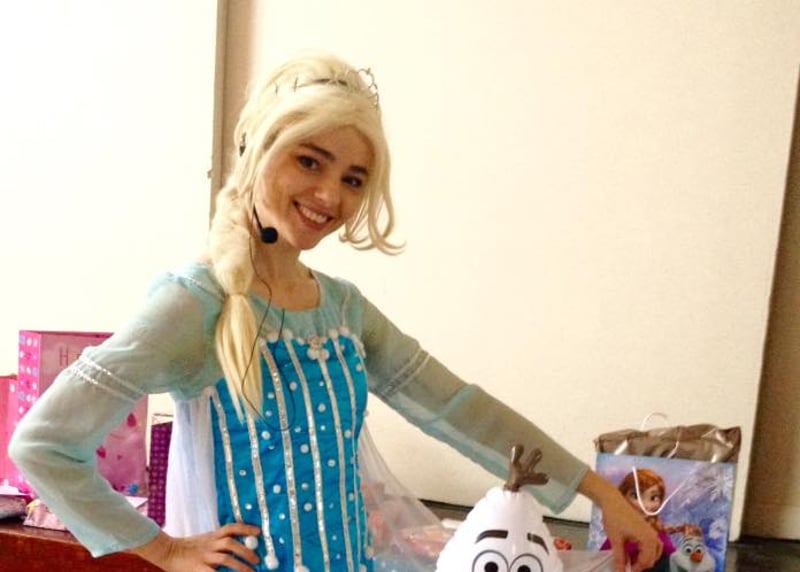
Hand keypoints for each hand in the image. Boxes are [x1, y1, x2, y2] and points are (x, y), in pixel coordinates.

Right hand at [130, 523, 261, 571]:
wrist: (167, 551)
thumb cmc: (188, 547)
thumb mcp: (205, 540)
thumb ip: (219, 542)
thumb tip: (239, 545)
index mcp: (213, 536)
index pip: (231, 528)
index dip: (246, 528)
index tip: (259, 531)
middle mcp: (210, 544)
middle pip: (231, 543)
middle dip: (246, 551)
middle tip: (258, 560)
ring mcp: (204, 556)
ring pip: (226, 558)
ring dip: (240, 566)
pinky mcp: (197, 568)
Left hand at [578, 471, 661, 571]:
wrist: (612, 500)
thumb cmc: (614, 518)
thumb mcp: (616, 540)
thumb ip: (620, 558)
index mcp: (648, 539)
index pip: (646, 561)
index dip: (636, 569)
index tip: (625, 571)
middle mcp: (653, 536)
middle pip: (652, 558)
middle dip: (642, 565)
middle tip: (628, 567)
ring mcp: (651, 531)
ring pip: (654, 552)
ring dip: (645, 558)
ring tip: (632, 562)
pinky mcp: (647, 529)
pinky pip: (652, 545)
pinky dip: (645, 551)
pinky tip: (634, 552)